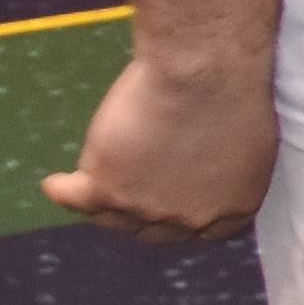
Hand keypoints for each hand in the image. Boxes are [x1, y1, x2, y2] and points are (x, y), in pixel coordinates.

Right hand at [46, 47, 275, 242]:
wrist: (202, 73)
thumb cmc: (231, 90)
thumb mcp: (246, 142)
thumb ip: (223, 170)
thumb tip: (205, 174)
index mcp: (233, 208)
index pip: (201, 231)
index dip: (180, 217)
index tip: (167, 202)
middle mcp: (191, 220)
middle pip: (154, 230)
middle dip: (143, 213)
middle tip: (133, 189)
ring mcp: (146, 209)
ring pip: (112, 216)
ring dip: (102, 201)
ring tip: (95, 181)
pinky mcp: (106, 189)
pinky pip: (74, 198)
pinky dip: (63, 190)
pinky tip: (57, 183)